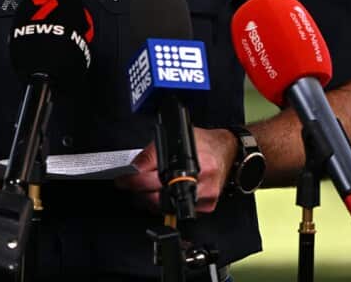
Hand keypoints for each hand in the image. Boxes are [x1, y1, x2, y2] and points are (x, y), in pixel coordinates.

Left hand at [114, 128, 237, 214]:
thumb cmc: (204, 143)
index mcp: (190, 163)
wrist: (227, 151)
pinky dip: (168, 203)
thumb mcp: (174, 139)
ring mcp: (204, 197)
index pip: (151, 179)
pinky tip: (166, 193)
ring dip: (151, 199)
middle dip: (139, 192)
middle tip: (131, 184)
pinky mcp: (206, 206)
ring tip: (148, 187)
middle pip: (156, 197)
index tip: (122, 181)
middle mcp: (199, 182)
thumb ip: (151, 155)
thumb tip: (133, 168)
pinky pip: (178, 211)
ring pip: (166, 207)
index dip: (132, 181)